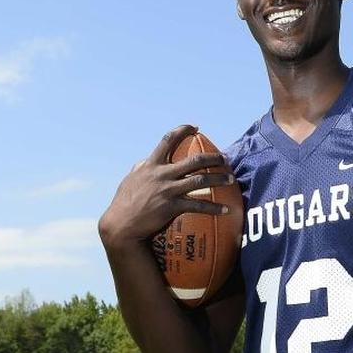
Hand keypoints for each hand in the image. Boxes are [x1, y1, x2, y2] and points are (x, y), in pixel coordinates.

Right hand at [98, 124, 233, 246]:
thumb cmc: (124, 204)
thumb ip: (140, 169)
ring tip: (231, 179)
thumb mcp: (130, 181)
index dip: (183, 130)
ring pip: (200, 180)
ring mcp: (168, 190)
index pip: (167, 140)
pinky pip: (199, 205)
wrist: (121, 225)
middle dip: (213, 157)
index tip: (195, 127)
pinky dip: (214, 207)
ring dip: (219, 179)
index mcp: (151, 165)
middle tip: (224, 159)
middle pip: (194, 160)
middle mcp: (162, 174)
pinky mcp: (172, 207)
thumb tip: (145, 161)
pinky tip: (226, 210)